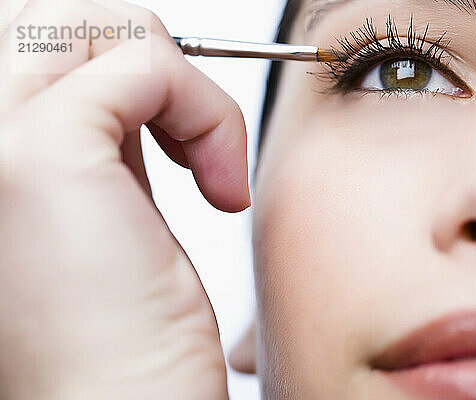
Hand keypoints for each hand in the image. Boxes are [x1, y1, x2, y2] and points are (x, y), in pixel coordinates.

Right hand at [0, 1, 248, 398]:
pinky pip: (147, 64)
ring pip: (108, 22)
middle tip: (190, 148)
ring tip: (209, 169)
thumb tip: (139, 86)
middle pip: (69, 14)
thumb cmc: (125, 337)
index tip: (173, 138)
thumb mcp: (111, 209)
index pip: (51, 38)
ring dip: (184, 86)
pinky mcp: (38, 153)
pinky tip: (220, 189)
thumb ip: (110, 137)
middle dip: (150, 66)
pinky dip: (208, 115)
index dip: (125, 70)